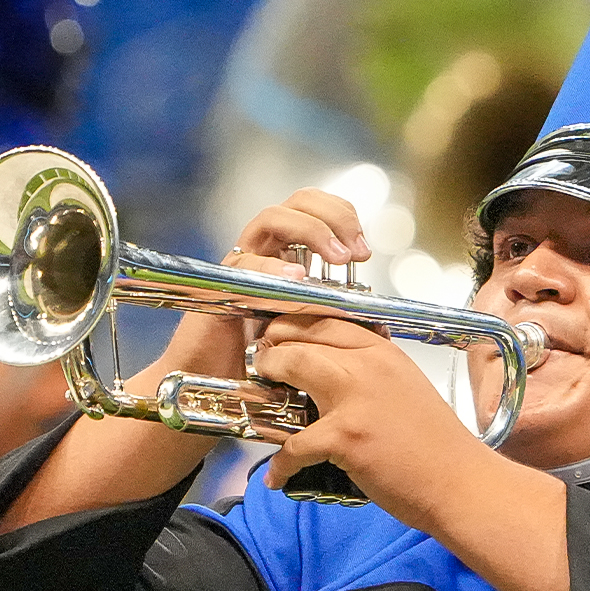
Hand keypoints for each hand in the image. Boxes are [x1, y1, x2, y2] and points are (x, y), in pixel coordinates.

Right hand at [0, 188, 372, 532]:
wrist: (210, 389)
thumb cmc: (259, 364)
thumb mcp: (307, 336)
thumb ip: (332, 320)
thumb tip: (379, 323)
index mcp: (288, 254)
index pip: (318, 210)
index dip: (344, 218)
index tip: (365, 252)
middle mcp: (263, 251)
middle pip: (298, 201)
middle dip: (334, 216)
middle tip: (355, 252)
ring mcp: (240, 263)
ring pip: (272, 219)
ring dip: (311, 232)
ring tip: (337, 260)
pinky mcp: (220, 284)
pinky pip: (246, 261)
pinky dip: (274, 266)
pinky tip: (297, 281)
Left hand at [252, 314, 484, 506]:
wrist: (459, 483)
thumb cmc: (437, 446)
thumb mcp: (407, 389)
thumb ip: (374, 374)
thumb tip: (338, 375)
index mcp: (385, 353)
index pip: (331, 319)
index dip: (297, 321)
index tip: (280, 332)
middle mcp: (370, 365)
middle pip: (306, 334)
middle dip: (274, 342)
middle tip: (262, 358)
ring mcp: (356, 398)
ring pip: (294, 364)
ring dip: (269, 373)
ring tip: (259, 389)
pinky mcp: (345, 436)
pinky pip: (295, 443)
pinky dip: (281, 463)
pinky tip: (276, 477)